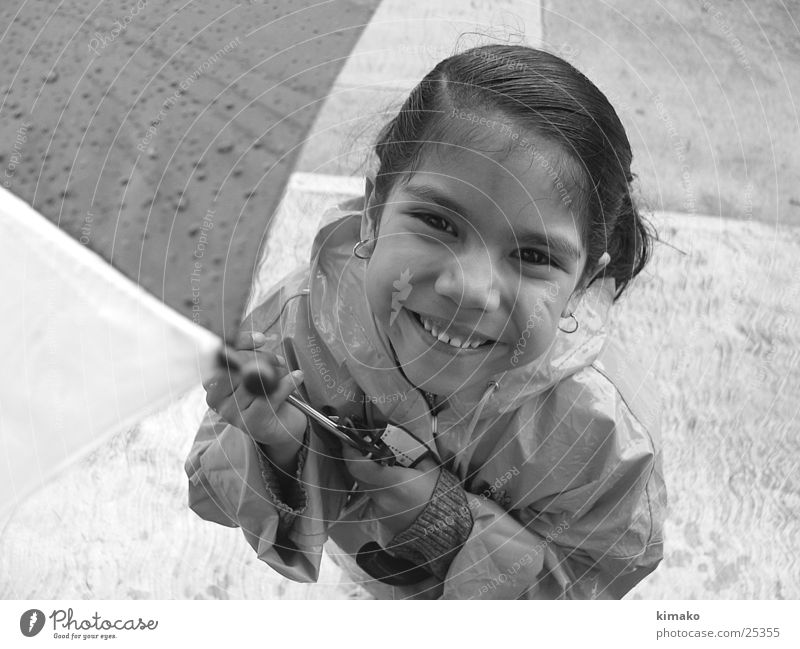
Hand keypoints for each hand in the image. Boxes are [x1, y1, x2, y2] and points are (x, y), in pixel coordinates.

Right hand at [203, 332, 306, 469]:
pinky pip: (270, 395)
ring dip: (276, 373)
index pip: (219, 356)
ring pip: (254, 380)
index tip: (260, 339)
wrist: (281, 426)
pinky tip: (296, 377)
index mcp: (211, 382)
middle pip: (237, 366)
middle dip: (262, 359)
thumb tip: (258, 340)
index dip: (240, 344)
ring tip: (284, 373)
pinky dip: (287, 383)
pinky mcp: (250, 423)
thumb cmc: (264, 393)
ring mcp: (231, 413)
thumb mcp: (253, 369)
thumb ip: (249, 354)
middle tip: (277, 360)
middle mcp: (215, 399)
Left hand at [340, 444, 439, 535]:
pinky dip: (378, 490)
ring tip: (385, 470)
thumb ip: (411, 453)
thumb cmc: (438, 494)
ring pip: (365, 488)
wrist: (442, 527)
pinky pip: (373, 500)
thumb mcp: (428, 467)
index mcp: (393, 482)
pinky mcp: (380, 519)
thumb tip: (397, 440)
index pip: (359, 467)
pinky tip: (391, 488)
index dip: (350, 453)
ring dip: (370, 477)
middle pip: (359, 476)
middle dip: (360, 462)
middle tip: (367, 450)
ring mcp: (379, 510)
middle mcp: (382, 497)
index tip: (349, 441)